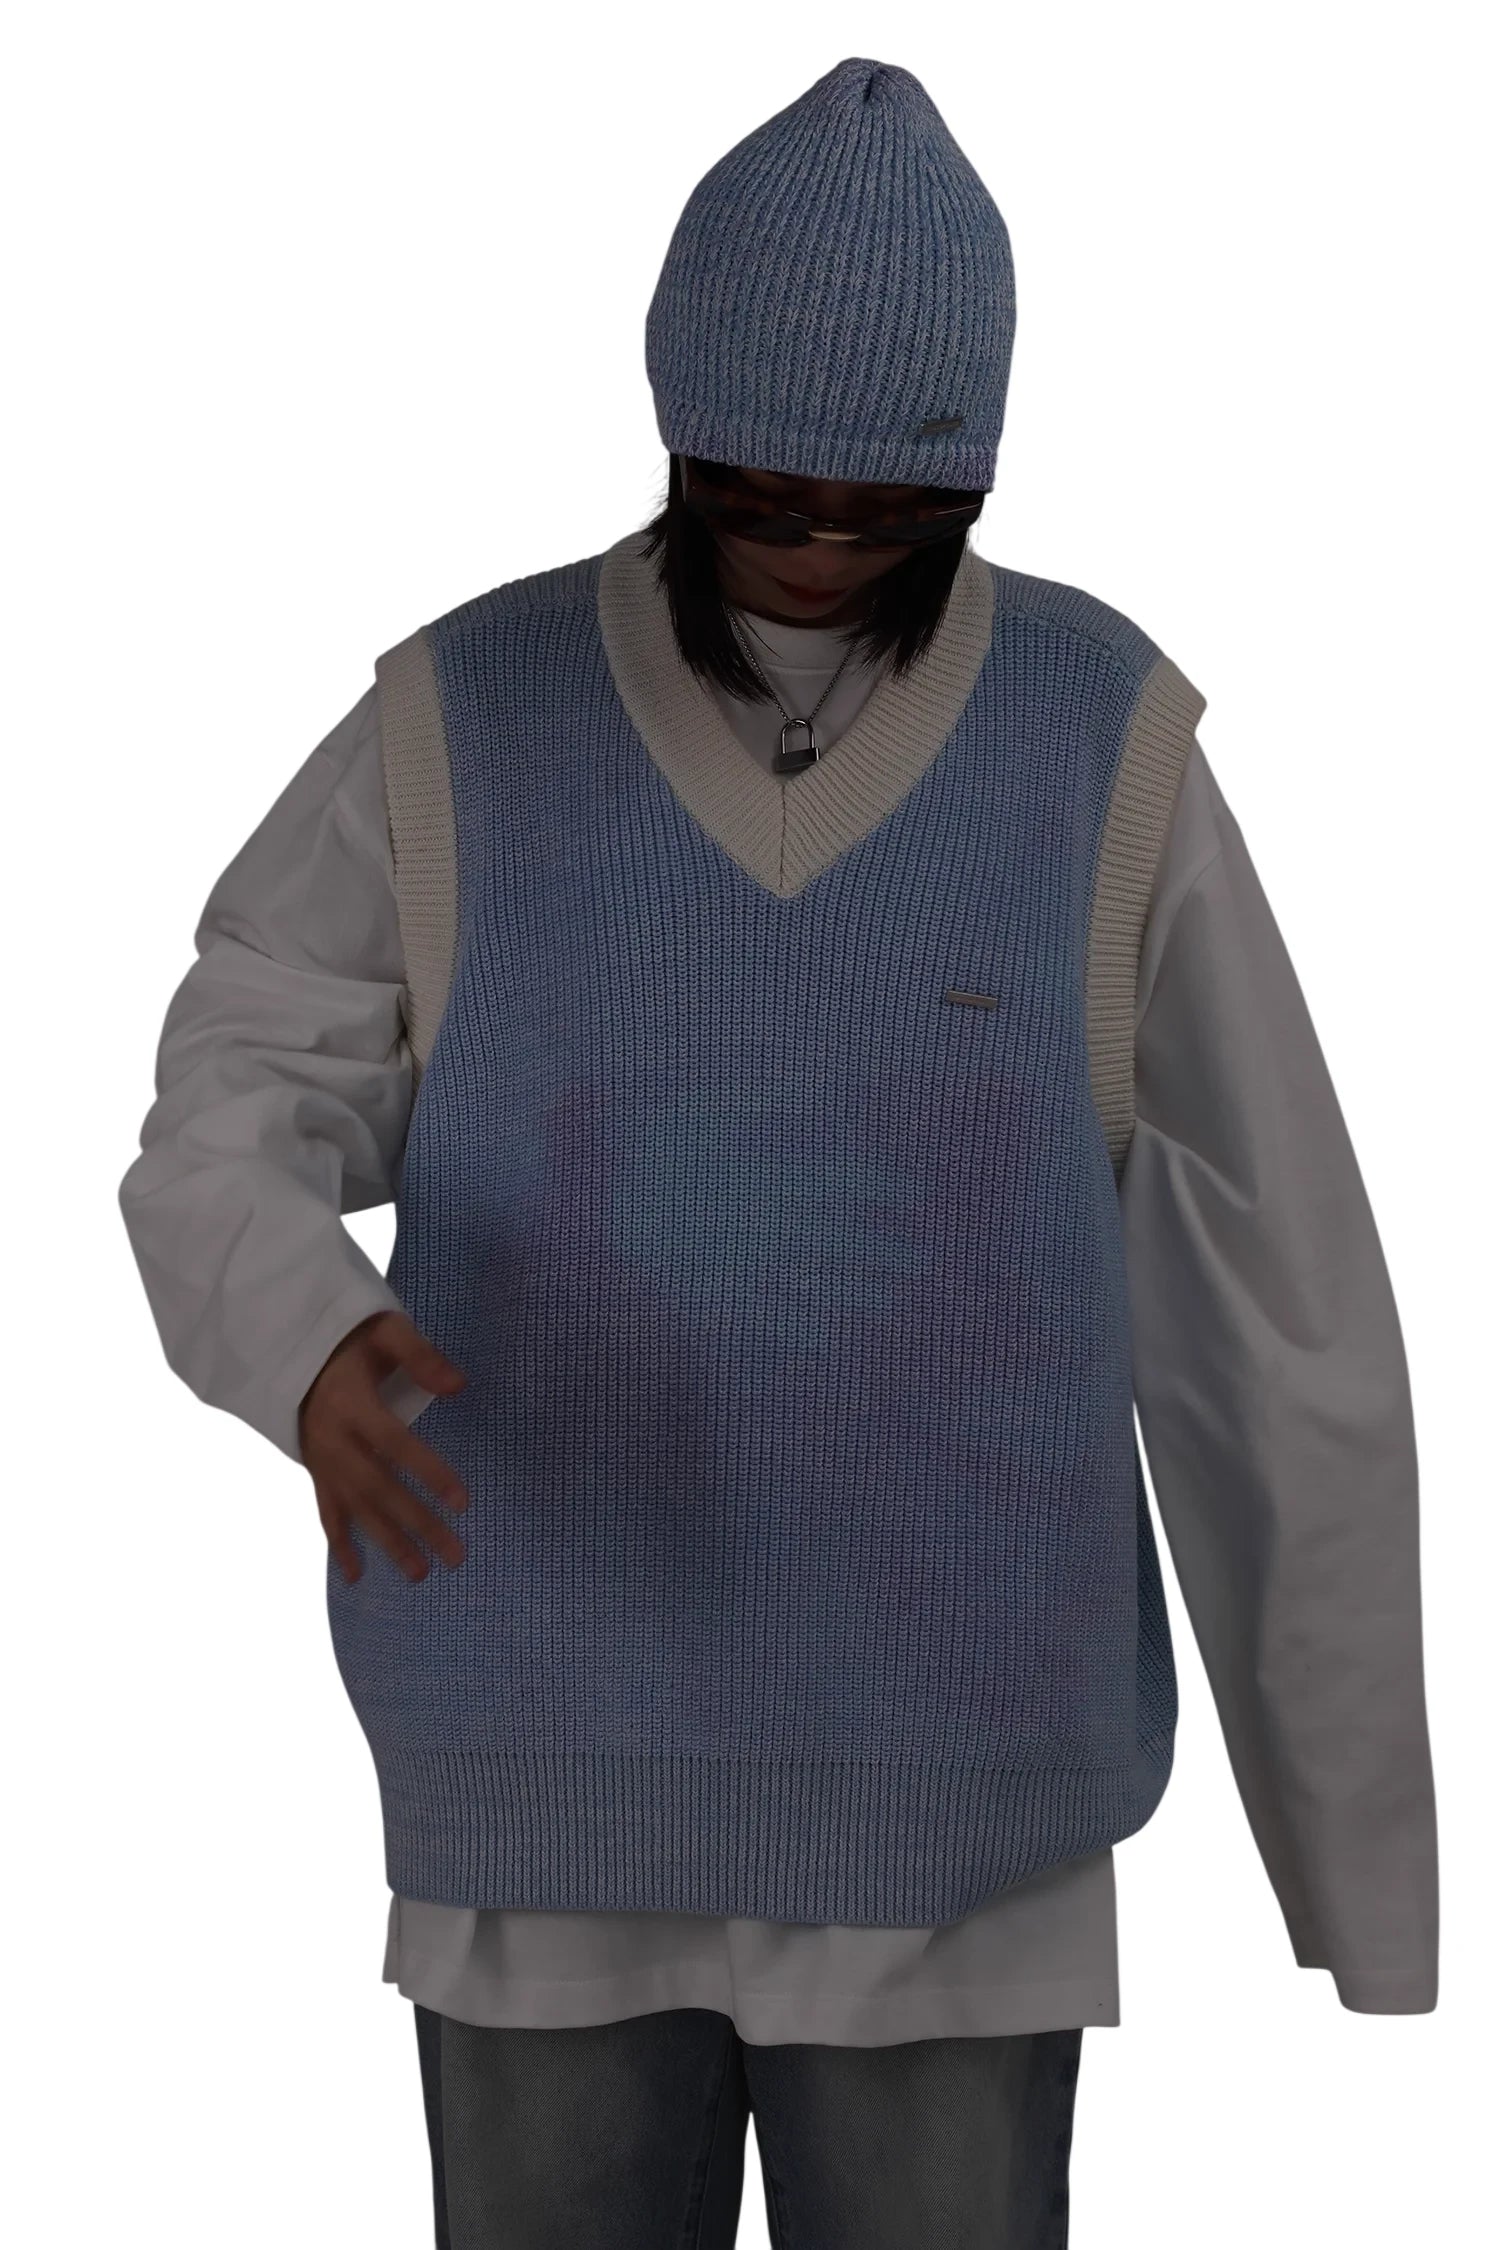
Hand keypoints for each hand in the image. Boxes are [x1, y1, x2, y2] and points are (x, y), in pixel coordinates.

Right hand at [299, 1309, 469, 1583]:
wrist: (286, 1346)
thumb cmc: (346, 1338)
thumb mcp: (383, 1330)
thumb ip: (419, 1356)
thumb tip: (458, 1385)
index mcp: (351, 1403)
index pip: (394, 1444)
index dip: (427, 1472)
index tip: (462, 1502)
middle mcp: (332, 1440)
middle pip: (378, 1488)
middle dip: (417, 1524)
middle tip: (454, 1555)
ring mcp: (321, 1460)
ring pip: (355, 1508)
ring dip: (387, 1543)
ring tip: (420, 1574)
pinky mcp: (315, 1471)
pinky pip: (326, 1512)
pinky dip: (339, 1545)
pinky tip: (355, 1576)